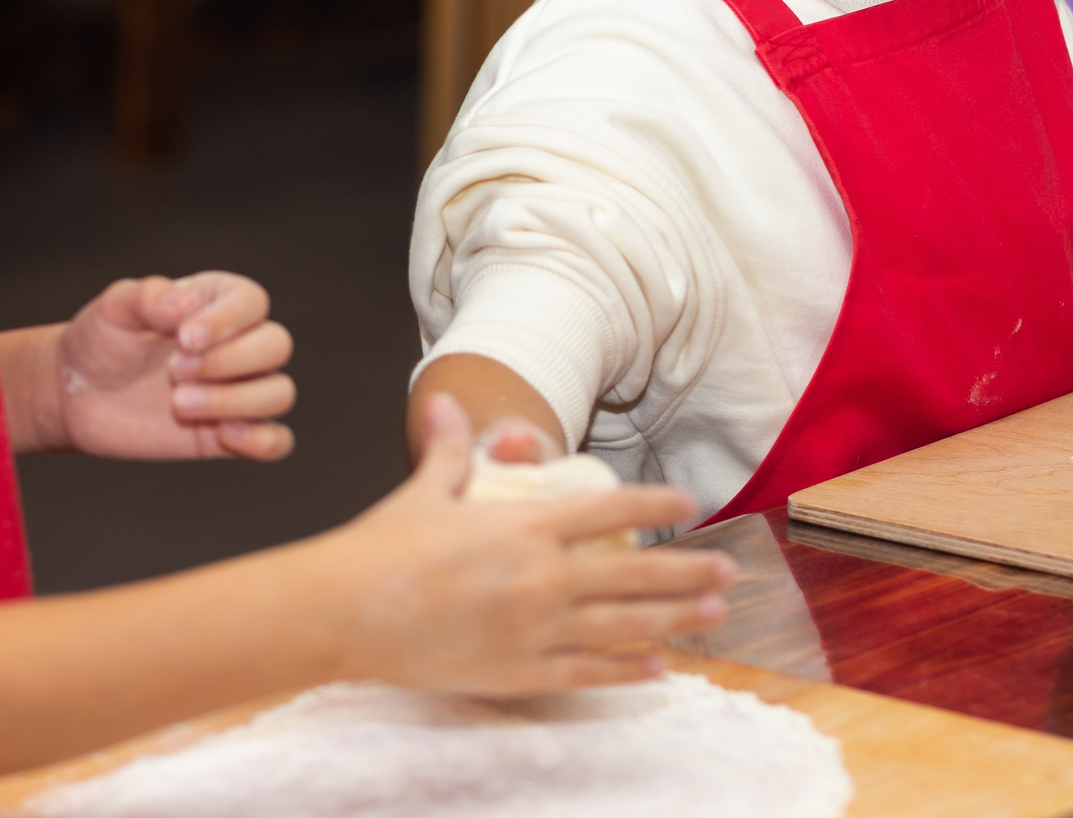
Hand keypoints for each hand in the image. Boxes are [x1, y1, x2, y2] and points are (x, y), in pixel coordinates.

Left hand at [47, 273, 294, 461]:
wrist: (78, 393)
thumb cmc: (102, 341)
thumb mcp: (114, 309)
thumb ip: (148, 296)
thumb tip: (186, 303)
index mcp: (217, 301)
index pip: (252, 301)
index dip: (228, 320)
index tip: (184, 338)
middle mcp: (238, 342)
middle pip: (276, 346)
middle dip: (228, 362)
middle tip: (173, 372)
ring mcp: (239, 389)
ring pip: (279, 393)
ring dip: (236, 401)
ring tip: (179, 404)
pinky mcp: (231, 433)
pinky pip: (277, 441)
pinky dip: (263, 442)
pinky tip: (223, 436)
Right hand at [323, 393, 731, 693]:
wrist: (345, 611)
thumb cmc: (382, 547)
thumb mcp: (426, 490)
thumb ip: (451, 450)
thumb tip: (446, 399)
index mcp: (526, 526)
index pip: (609, 510)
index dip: (655, 503)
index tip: (688, 502)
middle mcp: (542, 577)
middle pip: (634, 573)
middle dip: (686, 573)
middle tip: (727, 573)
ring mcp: (535, 628)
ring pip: (623, 626)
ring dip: (674, 621)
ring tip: (712, 618)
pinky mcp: (519, 670)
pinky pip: (587, 672)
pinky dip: (626, 670)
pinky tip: (659, 669)